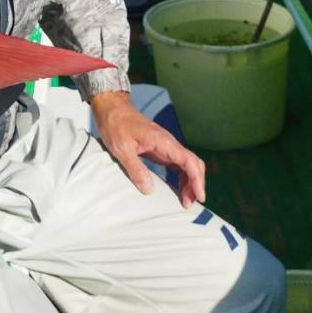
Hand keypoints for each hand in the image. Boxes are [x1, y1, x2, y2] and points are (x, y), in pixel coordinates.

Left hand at [90, 91, 205, 207]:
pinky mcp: (160, 149)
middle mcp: (169, 144)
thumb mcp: (122, 149)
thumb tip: (149, 190)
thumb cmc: (116, 125)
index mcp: (163, 141)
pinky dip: (182, 177)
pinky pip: (177, 164)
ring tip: (185, 200)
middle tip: (189, 203)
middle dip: (196, 184)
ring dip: (190, 182)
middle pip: (193, 164)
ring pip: (187, 164)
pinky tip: (178, 188)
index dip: (197, 179)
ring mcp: (166, 146)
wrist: (112, 108)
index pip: (189, 161)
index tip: (199, 196)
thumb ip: (136, 169)